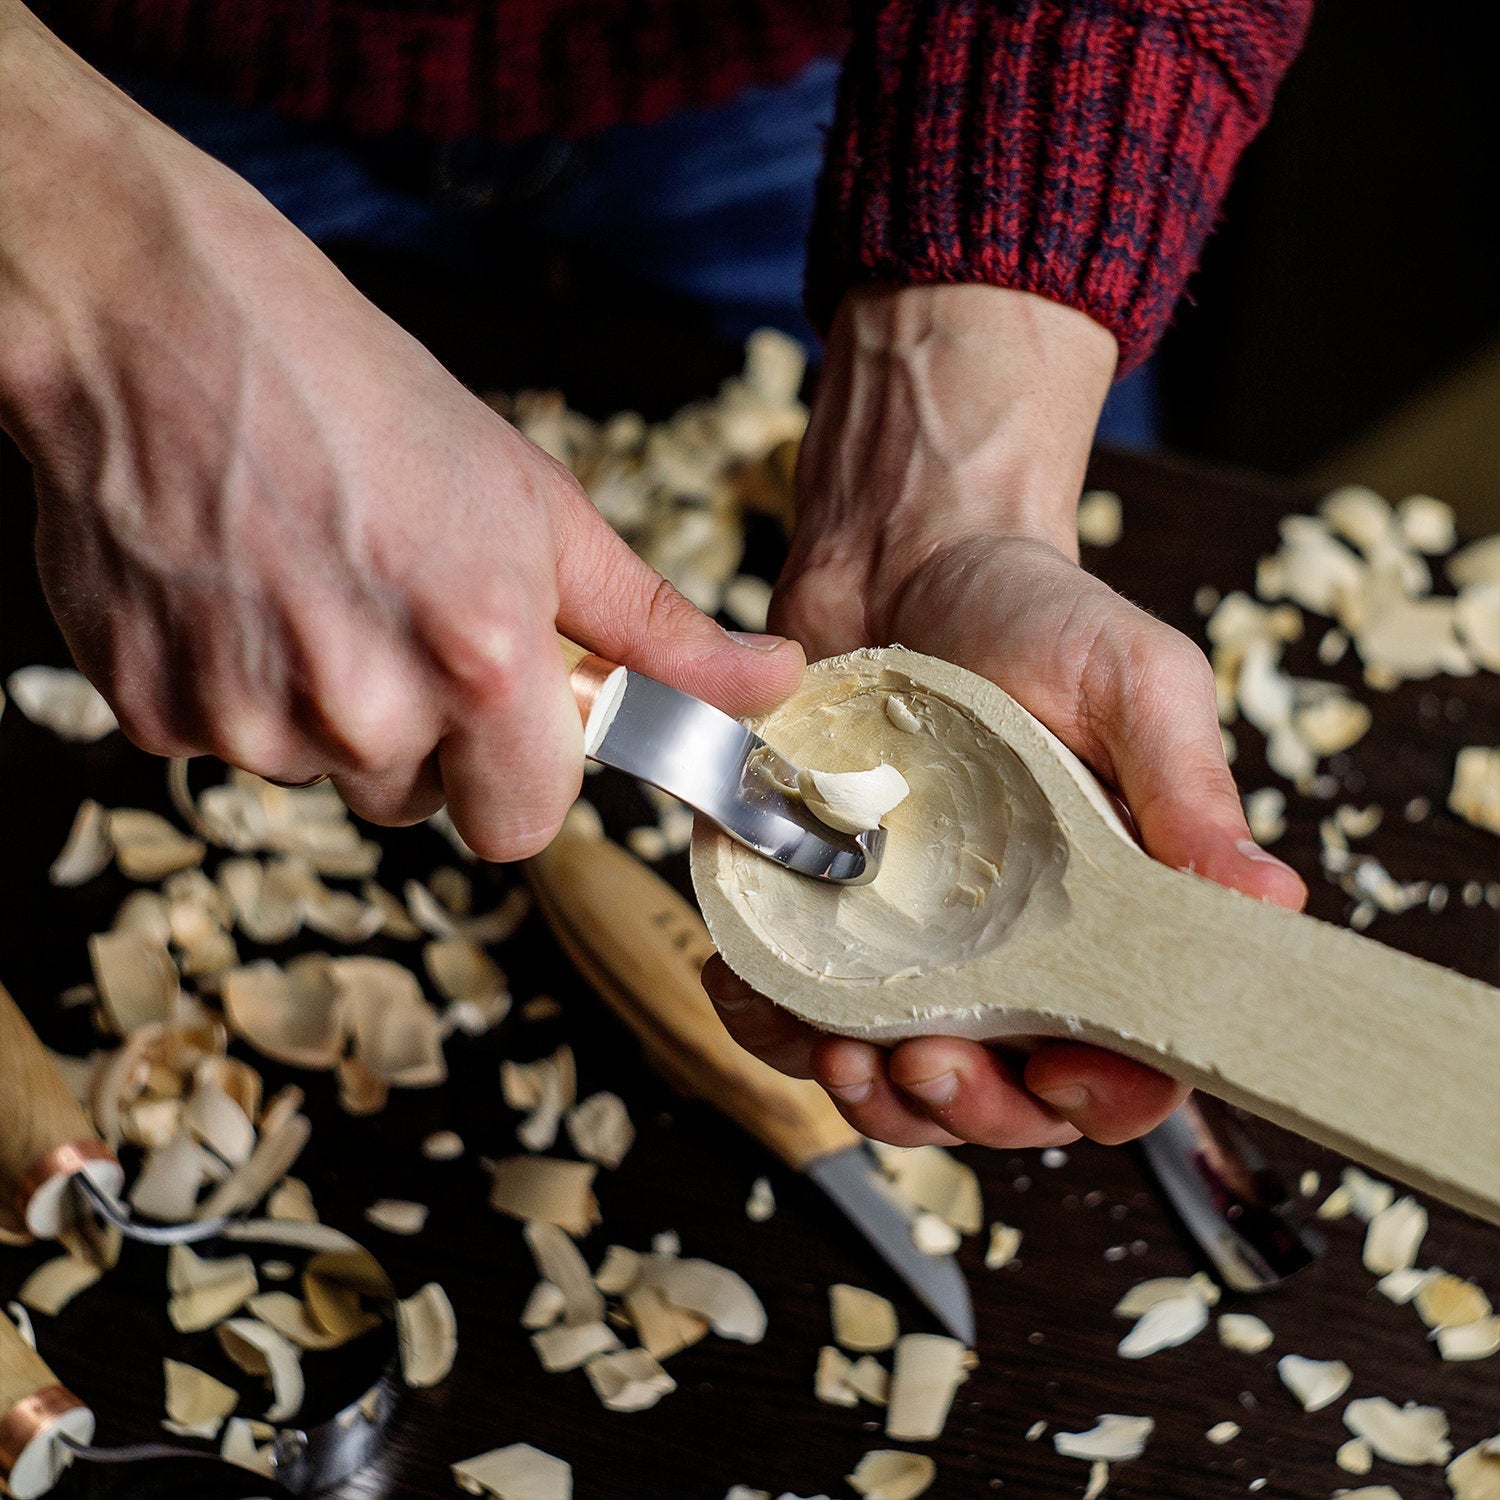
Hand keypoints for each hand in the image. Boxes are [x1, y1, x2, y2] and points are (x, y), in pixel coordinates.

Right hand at [0, 7, 803, 858]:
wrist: (166, 322)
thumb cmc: (367, 399)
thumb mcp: (539, 508)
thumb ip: (655, 627)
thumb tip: (772, 684)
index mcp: (481, 662)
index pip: (525, 826)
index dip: (522, 775)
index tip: (507, 715)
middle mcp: (365, 712)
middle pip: (420, 805)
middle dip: (428, 742)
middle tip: (401, 623)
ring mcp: (250, 722)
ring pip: (325, 776)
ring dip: (330, 714)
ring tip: (311, 589)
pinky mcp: (154, 711)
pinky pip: (225, 747)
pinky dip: (238, 689)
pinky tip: (235, 592)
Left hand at [705, 284, 1304, 1149]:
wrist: (909, 561)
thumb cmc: (1039, 621)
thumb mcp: (1137, 685)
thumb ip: (1189, 793)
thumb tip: (1269, 901)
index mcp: (1102, 923)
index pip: (1122, 1058)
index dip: (1101, 1096)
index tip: (1062, 1076)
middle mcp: (1006, 955)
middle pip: (999, 1098)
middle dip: (962, 1110)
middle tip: (927, 1064)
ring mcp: (903, 945)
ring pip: (889, 1076)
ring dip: (865, 1093)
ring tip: (841, 1052)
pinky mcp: (812, 912)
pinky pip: (787, 1004)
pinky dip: (768, 1022)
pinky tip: (756, 997)